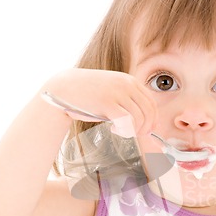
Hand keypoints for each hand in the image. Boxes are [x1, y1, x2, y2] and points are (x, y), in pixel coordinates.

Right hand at [43, 68, 157, 136]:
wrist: (63, 88)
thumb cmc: (88, 95)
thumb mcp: (112, 92)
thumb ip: (128, 102)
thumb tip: (146, 123)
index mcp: (130, 81)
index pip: (152, 103)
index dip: (152, 120)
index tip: (146, 130)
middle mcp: (126, 84)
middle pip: (148, 112)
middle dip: (145, 128)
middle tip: (133, 134)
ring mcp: (117, 92)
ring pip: (139, 118)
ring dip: (133, 130)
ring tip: (121, 131)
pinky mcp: (107, 102)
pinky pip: (127, 121)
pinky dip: (125, 130)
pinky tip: (114, 129)